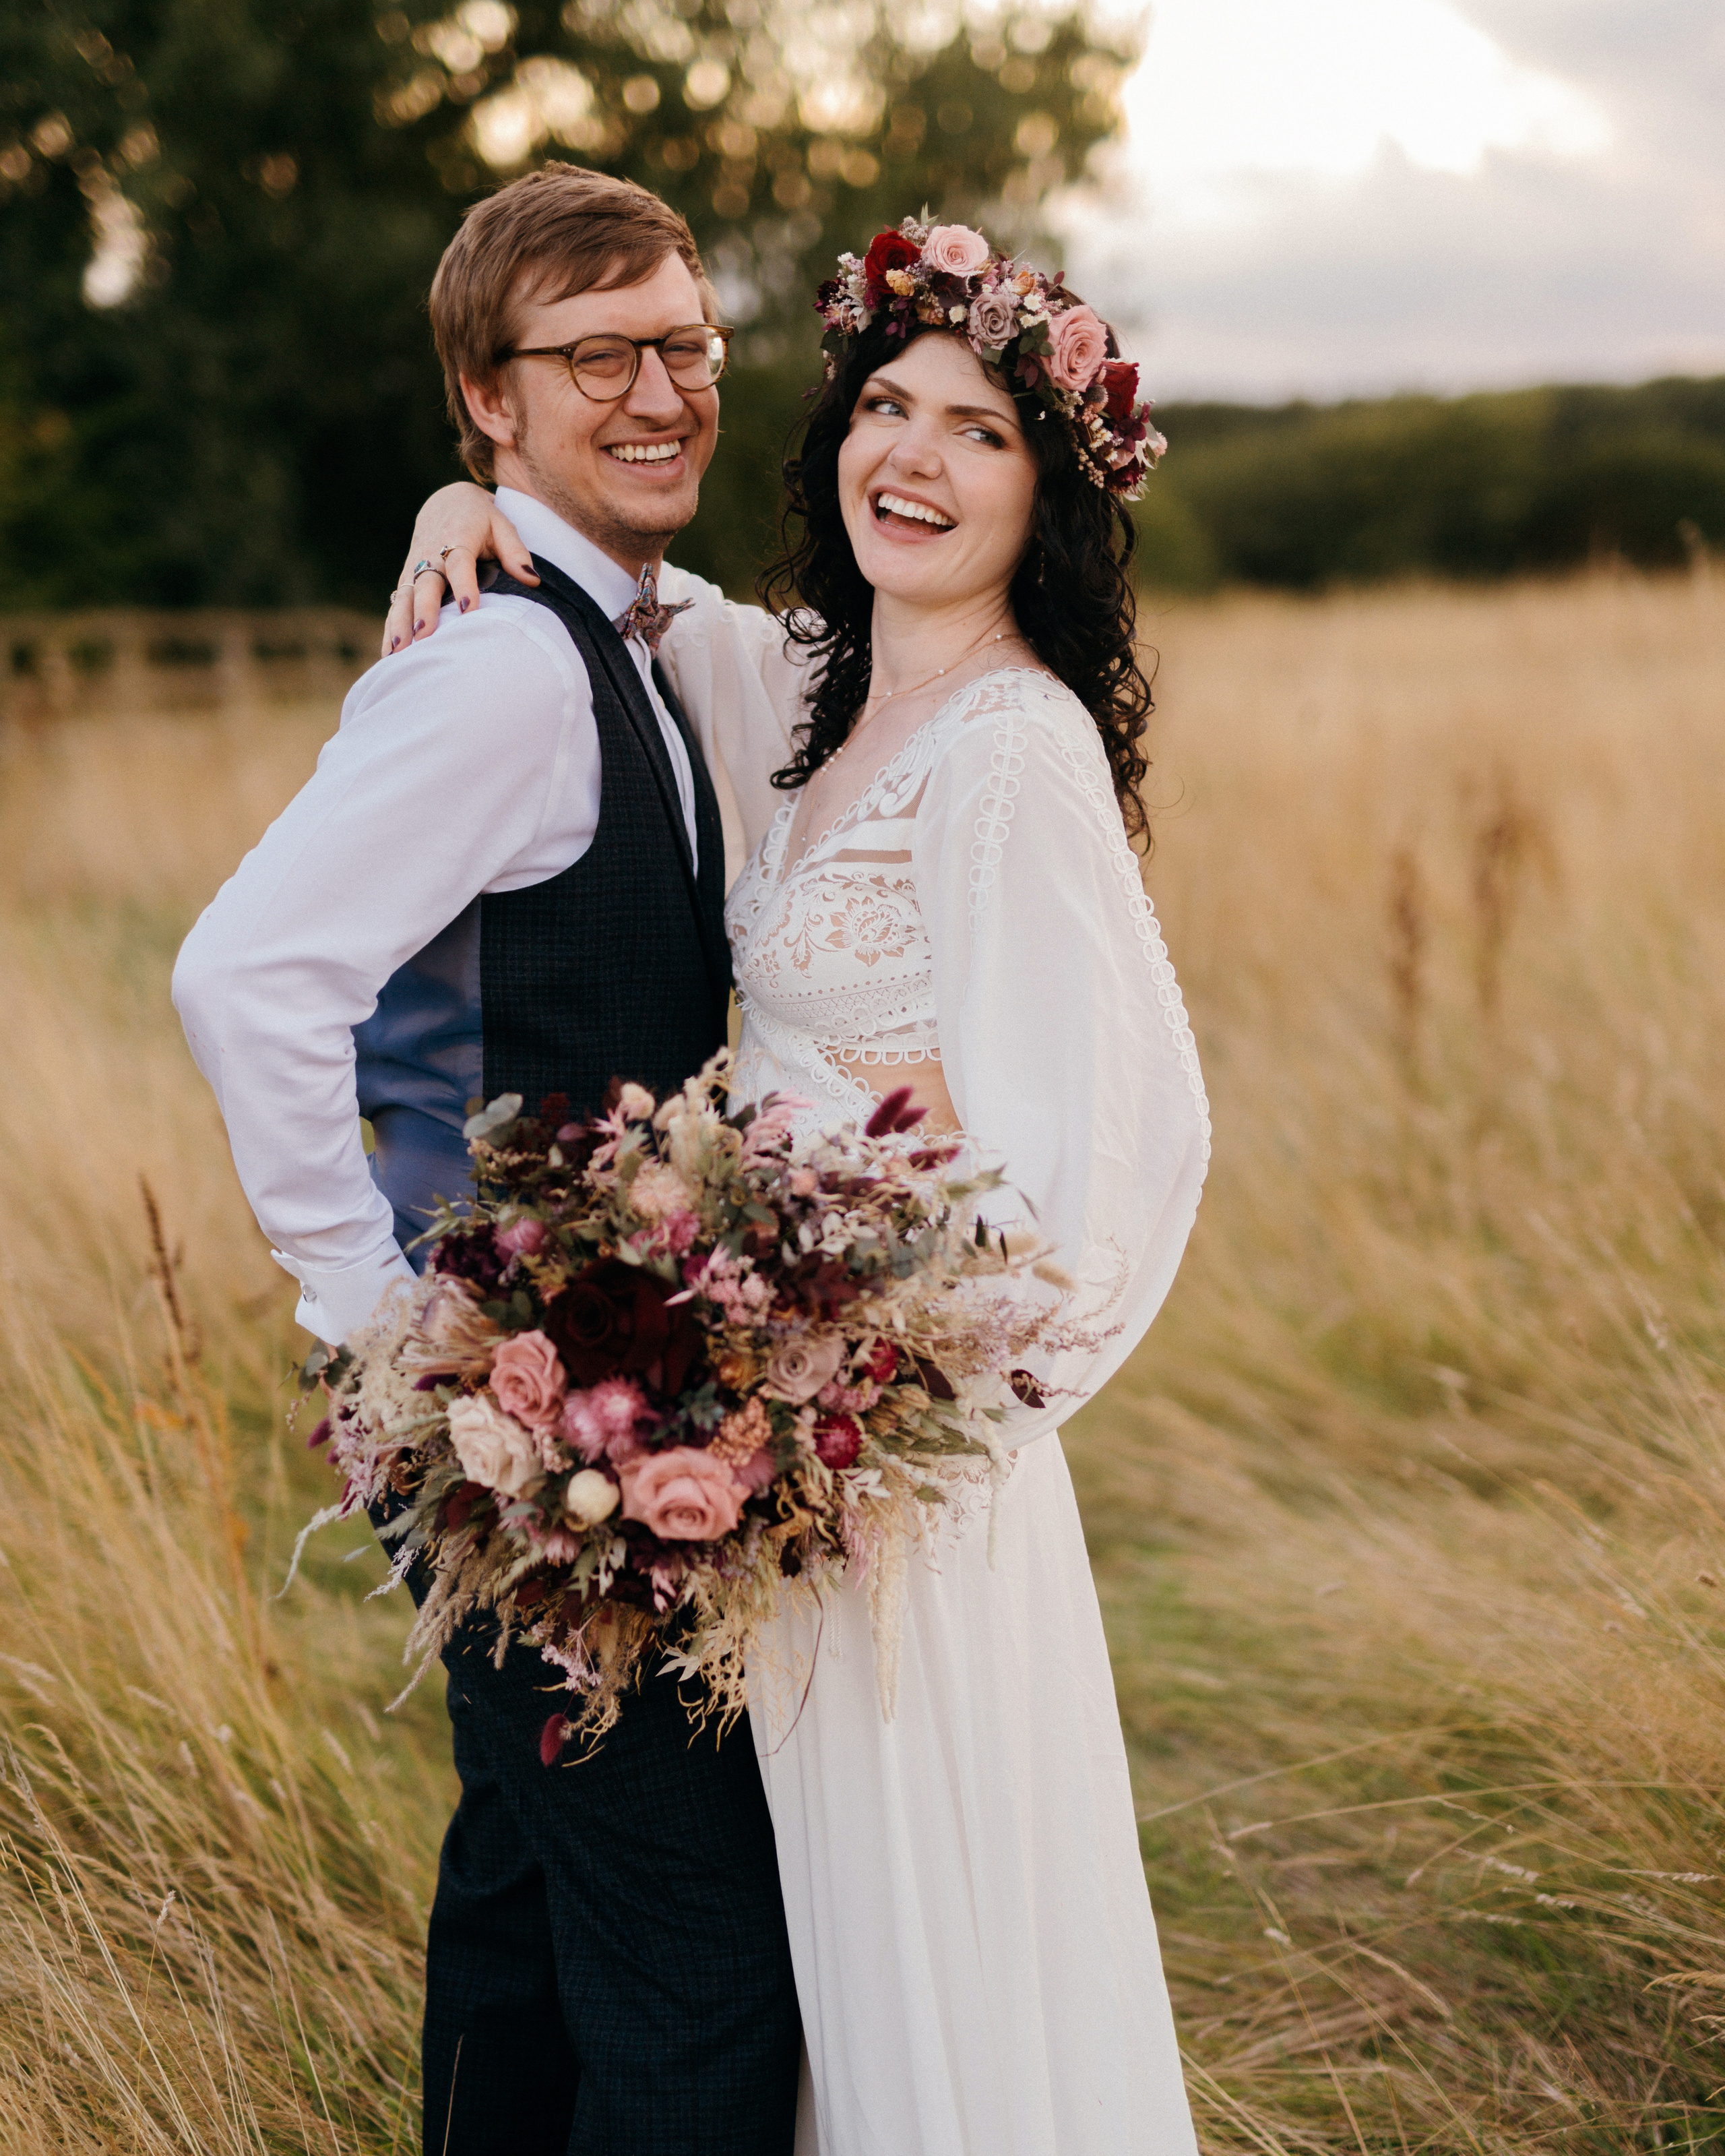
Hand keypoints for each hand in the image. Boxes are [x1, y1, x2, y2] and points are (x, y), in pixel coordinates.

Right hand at [381, 482, 537, 656]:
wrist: (448, 502)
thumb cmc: (481, 519)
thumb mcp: (501, 525)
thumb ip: (515, 552)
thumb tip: (532, 580)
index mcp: (457, 537)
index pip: (459, 563)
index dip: (463, 585)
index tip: (469, 609)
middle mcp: (430, 553)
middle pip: (425, 583)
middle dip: (424, 610)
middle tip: (424, 636)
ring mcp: (415, 567)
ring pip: (405, 597)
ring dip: (401, 624)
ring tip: (399, 653)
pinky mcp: (407, 580)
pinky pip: (397, 605)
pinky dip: (392, 629)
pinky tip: (390, 655)